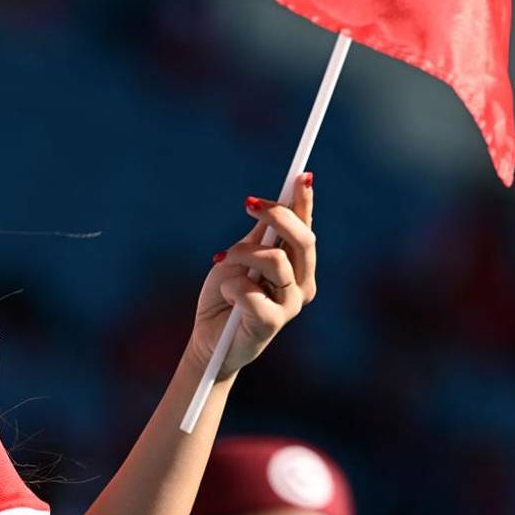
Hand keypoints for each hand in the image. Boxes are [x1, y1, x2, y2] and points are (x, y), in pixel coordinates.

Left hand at [187, 172, 316, 379]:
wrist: (209, 339)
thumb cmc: (224, 297)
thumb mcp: (239, 258)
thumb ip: (258, 239)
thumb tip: (270, 206)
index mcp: (296, 265)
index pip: (306, 228)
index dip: (304, 202)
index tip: (301, 175)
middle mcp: (302, 283)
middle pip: (303, 240)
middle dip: (277, 215)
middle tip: (248, 204)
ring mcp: (290, 304)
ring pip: (276, 261)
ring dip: (241, 255)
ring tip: (221, 261)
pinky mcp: (273, 323)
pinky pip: (252, 292)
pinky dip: (230, 286)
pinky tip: (226, 295)